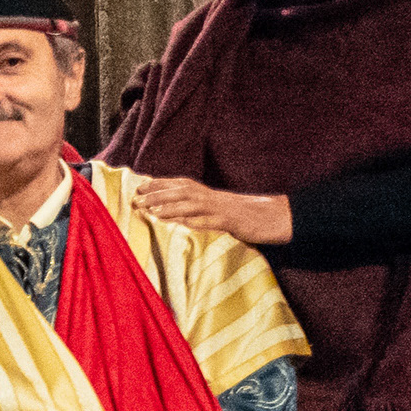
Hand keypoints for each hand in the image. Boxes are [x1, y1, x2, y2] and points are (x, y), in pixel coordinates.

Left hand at [128, 177, 292, 247]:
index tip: (139, 187)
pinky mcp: (233, 222)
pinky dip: (197, 222)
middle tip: (137, 199)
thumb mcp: (215, 210)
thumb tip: (169, 213)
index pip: (179, 185)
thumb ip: (195, 210)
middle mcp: (212, 198)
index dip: (159, 185)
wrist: (273, 216)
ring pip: (193, 205)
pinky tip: (183, 225)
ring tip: (152, 213)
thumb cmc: (240, 216)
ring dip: (172, 208)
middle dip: (158, 195)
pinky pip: (213, 222)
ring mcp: (222, 209)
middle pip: (182, 192)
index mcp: (207, 194)